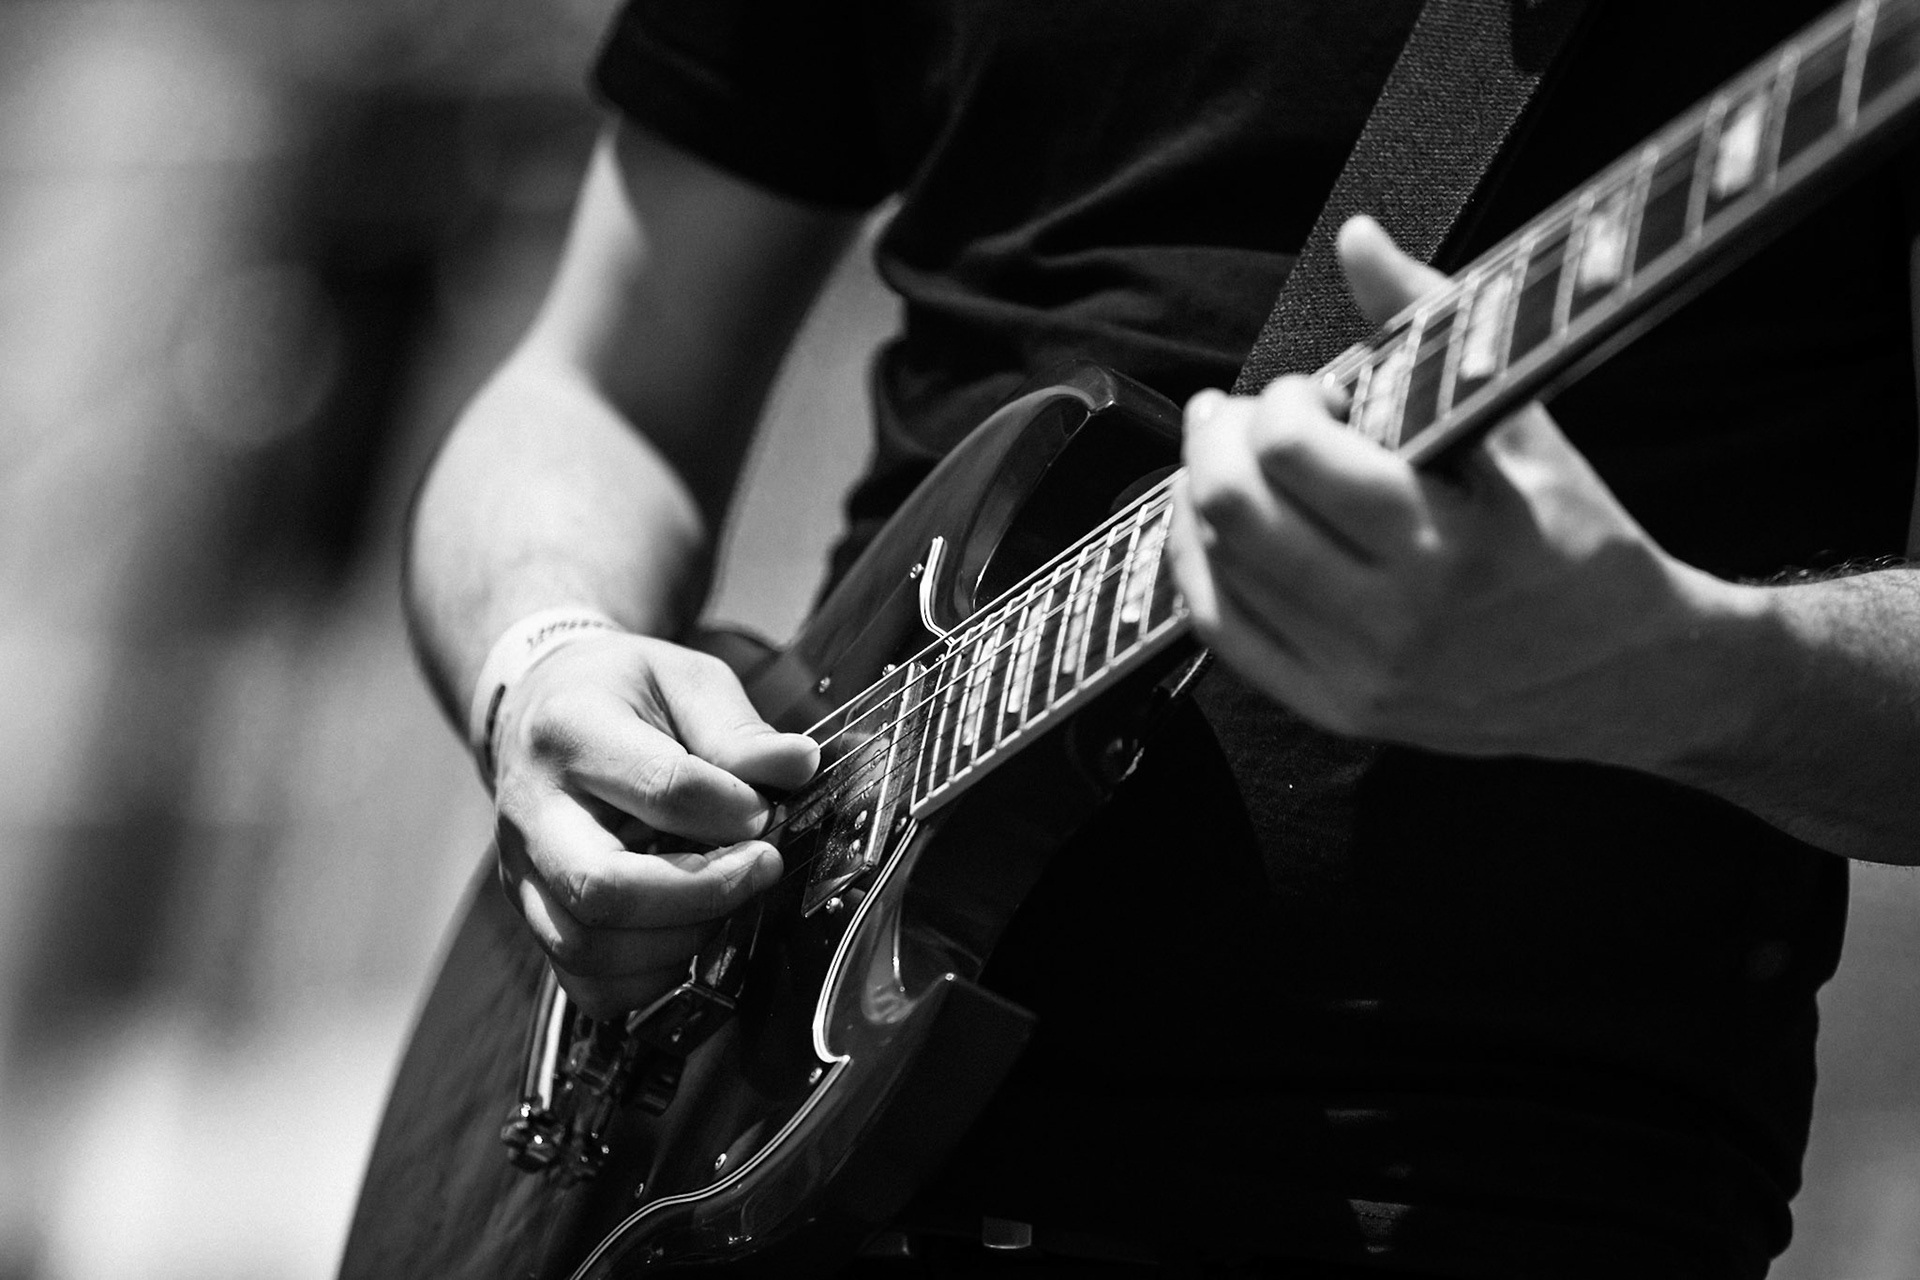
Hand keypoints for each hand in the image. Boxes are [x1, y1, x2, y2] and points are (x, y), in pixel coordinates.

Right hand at [489, 632, 818, 1017]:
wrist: (538, 709)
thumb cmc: (620, 693)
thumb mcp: (682, 678)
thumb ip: (737, 728)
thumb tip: (798, 767)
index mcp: (570, 730)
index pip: (660, 787)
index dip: (731, 809)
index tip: (766, 811)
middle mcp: (532, 811)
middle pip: (603, 889)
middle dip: (704, 893)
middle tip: (762, 868)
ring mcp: (523, 874)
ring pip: (591, 949)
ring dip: (682, 940)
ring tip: (729, 901)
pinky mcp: (536, 918)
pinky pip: (588, 986)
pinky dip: (652, 980)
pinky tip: (692, 935)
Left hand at [1169, 216, 1735, 764]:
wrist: (1631, 675)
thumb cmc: (1579, 539)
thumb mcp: (1524, 425)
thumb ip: (1432, 323)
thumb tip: (1358, 236)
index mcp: (1448, 544)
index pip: (1292, 454)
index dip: (1282, 402)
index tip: (1312, 393)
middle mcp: (1393, 622)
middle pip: (1232, 511)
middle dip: (1215, 440)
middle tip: (1234, 415)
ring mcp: (1358, 677)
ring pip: (1215, 570)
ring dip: (1198, 496)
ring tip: (1224, 462)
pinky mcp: (1336, 712)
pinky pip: (1223, 634)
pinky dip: (1199, 568)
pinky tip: (1211, 527)